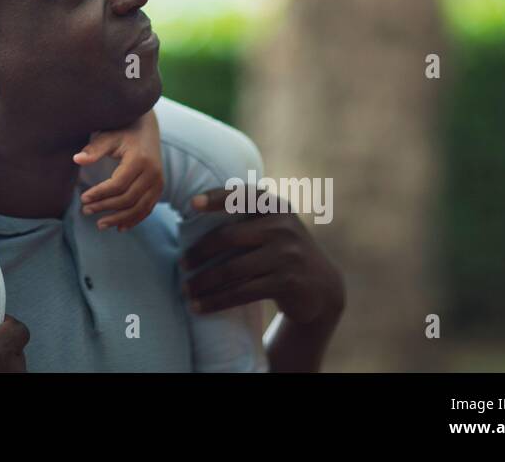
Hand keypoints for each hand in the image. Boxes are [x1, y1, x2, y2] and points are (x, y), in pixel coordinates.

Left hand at [73, 110, 164, 231]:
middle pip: (128, 198)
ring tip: (99, 224)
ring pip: (139, 208)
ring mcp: (158, 182)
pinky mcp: (159, 188)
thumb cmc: (123, 131)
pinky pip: (147, 209)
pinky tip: (120, 227)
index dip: (100, 194)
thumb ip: (94, 149)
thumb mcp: (108, 136)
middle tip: (85, 211)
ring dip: (119, 219)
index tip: (83, 198)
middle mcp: (153, 173)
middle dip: (106, 207)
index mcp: (140, 160)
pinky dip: (134, 219)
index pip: (118, 184)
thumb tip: (77, 159)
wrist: (146, 129)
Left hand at [181, 185, 344, 326]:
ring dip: (204, 282)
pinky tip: (199, 307)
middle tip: (181, 264)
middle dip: (200, 252)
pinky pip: (241, 292)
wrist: (323, 286)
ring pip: (232, 270)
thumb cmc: (284, 251)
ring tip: (185, 289)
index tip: (193, 203)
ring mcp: (286, 255)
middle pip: (229, 238)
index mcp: (276, 207)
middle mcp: (283, 227)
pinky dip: (216, 301)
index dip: (218, 197)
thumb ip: (249, 216)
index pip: (243, 196)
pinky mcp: (286, 283)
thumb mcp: (276, 226)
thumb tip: (193, 210)